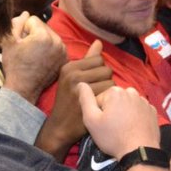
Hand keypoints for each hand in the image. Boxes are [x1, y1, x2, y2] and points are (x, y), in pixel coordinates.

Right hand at [1, 12, 66, 103]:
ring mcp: (63, 51)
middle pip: (44, 27)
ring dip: (43, 40)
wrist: (24, 88)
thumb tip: (25, 14)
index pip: (33, 19)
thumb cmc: (14, 65)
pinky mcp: (65, 59)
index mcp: (44, 35)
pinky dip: (50, 49)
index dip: (23, 28)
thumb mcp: (9, 42)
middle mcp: (57, 41)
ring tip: (34, 53)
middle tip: (26, 47)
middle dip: (34, 33)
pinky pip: (57, 46)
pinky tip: (42, 58)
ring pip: (51, 36)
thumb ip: (17, 24)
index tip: (20, 40)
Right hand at [41, 40, 114, 155]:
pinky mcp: (87, 99)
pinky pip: (110, 92)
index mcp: (69, 66)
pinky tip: (102, 106)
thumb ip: (88, 60)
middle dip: (106, 80)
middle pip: (106, 69)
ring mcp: (79, 86)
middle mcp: (72, 74)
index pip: (98, 59)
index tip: (93, 83)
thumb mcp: (73, 78)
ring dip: (109, 90)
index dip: (100, 72)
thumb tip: (99, 42)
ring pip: (110, 80)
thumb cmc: (70, 102)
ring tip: (99, 99)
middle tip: (97, 93)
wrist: (60, 128)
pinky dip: (109, 100)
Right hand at [78, 83, 160, 157]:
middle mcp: (131, 91)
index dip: (98, 113)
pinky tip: (134, 128)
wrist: (139, 151)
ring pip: (127, 105)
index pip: (99, 100)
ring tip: (124, 129)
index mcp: (115, 91)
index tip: (102, 125)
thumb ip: (85, 99)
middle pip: (114, 101)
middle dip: (111, 111)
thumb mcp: (91, 120)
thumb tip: (81, 83)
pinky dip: (136, 117)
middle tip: (112, 128)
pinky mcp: (153, 111)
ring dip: (124, 113)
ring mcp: (144, 101)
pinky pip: (139, 111)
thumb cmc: (112, 137)